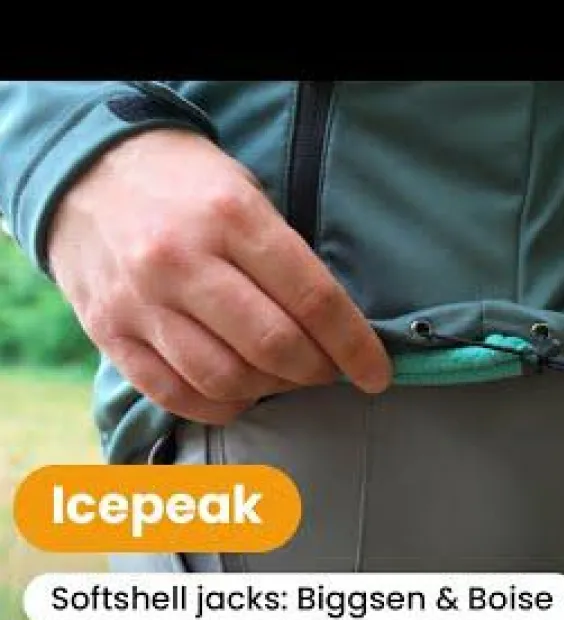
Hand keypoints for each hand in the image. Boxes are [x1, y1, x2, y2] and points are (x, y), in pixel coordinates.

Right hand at [48, 129, 391, 424]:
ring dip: (272, 391)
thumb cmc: (189, 187)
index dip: (355, 347)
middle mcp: (182, 260)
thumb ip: (286, 260)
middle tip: (329, 370)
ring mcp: (141, 300)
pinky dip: (220, 406)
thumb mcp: (248, 196)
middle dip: (318, 371)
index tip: (376, 373)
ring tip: (284, 377)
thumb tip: (337, 331)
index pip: (314, 300)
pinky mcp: (109, 331)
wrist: (87, 170)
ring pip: (226, 379)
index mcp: (231, 217)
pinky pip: (175, 394)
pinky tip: (240, 393)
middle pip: (274, 346)